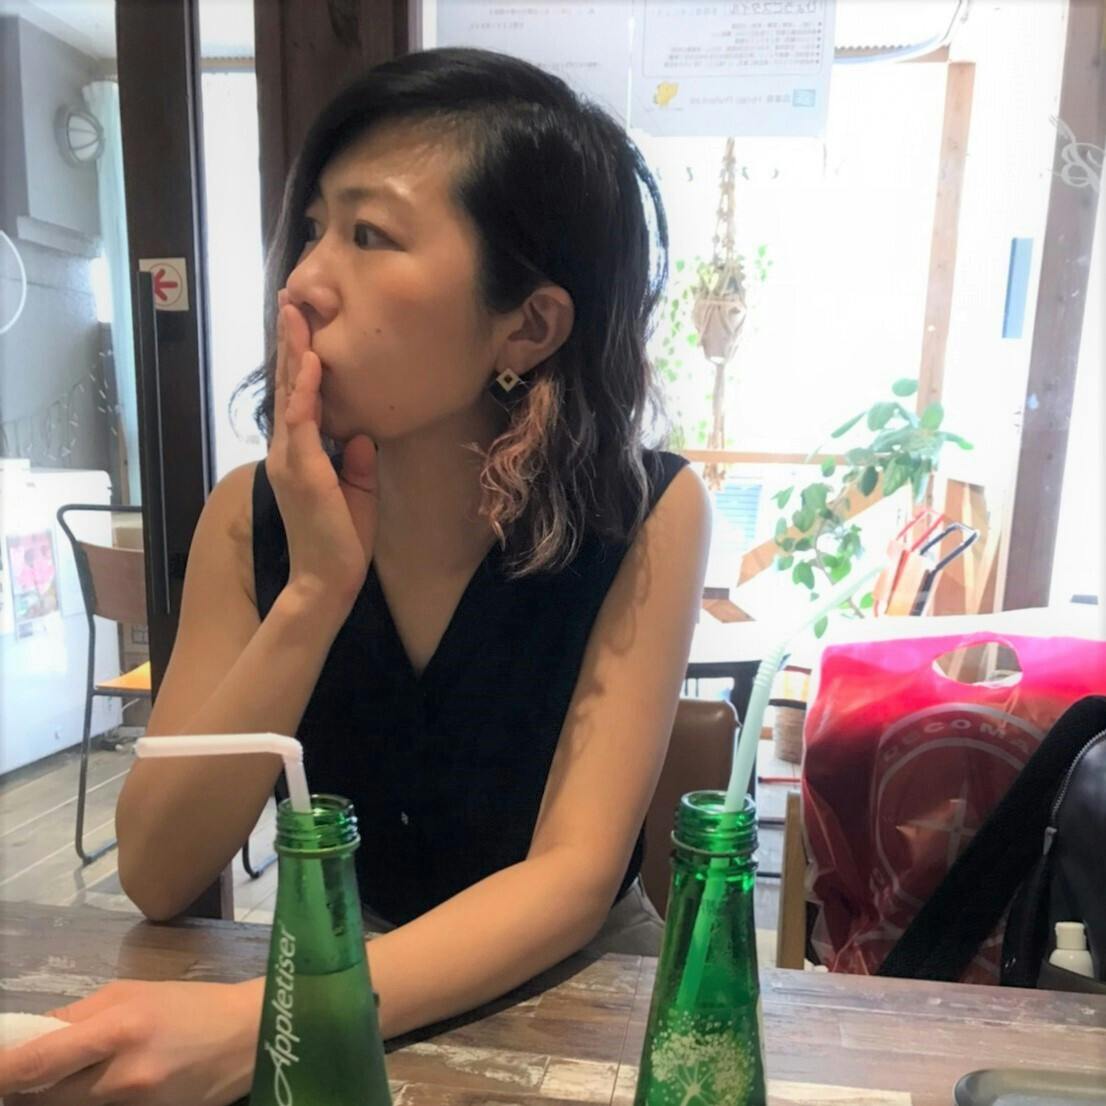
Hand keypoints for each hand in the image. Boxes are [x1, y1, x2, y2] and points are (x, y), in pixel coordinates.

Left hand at [0, 979, 261, 1104]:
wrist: (249, 1038)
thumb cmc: (191, 1006)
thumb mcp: (134, 992)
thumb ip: (79, 1015)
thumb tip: (32, 1037)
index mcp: (120, 1028)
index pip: (40, 1061)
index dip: (2, 1072)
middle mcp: (122, 1076)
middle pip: (46, 1098)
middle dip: (30, 1088)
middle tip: (36, 1074)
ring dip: (62, 1096)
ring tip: (87, 1073)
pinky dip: (91, 1104)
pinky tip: (106, 1087)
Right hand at [267, 289, 377, 606]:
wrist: (328, 579)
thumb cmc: (342, 539)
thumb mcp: (356, 490)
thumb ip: (355, 461)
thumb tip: (361, 434)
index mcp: (298, 454)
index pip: (297, 397)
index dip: (298, 360)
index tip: (303, 323)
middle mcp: (286, 451)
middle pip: (288, 386)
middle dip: (290, 342)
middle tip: (291, 300)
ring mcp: (290, 459)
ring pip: (290, 394)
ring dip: (293, 352)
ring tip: (295, 313)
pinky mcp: (302, 471)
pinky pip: (302, 422)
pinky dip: (307, 390)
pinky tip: (311, 361)